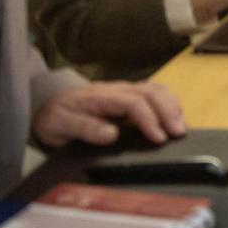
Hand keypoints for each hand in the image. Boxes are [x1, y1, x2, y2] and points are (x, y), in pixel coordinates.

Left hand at [33, 81, 186, 147]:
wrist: (47, 105)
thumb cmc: (54, 117)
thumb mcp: (58, 126)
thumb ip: (84, 128)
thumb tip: (112, 134)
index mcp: (99, 96)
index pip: (132, 102)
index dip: (148, 119)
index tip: (158, 138)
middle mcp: (116, 89)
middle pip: (150, 91)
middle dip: (168, 111)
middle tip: (178, 133)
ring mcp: (124, 90)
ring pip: (156, 89)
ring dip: (172, 106)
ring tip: (180, 127)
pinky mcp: (130, 95)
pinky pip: (155, 93)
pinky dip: (169, 104)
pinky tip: (175, 118)